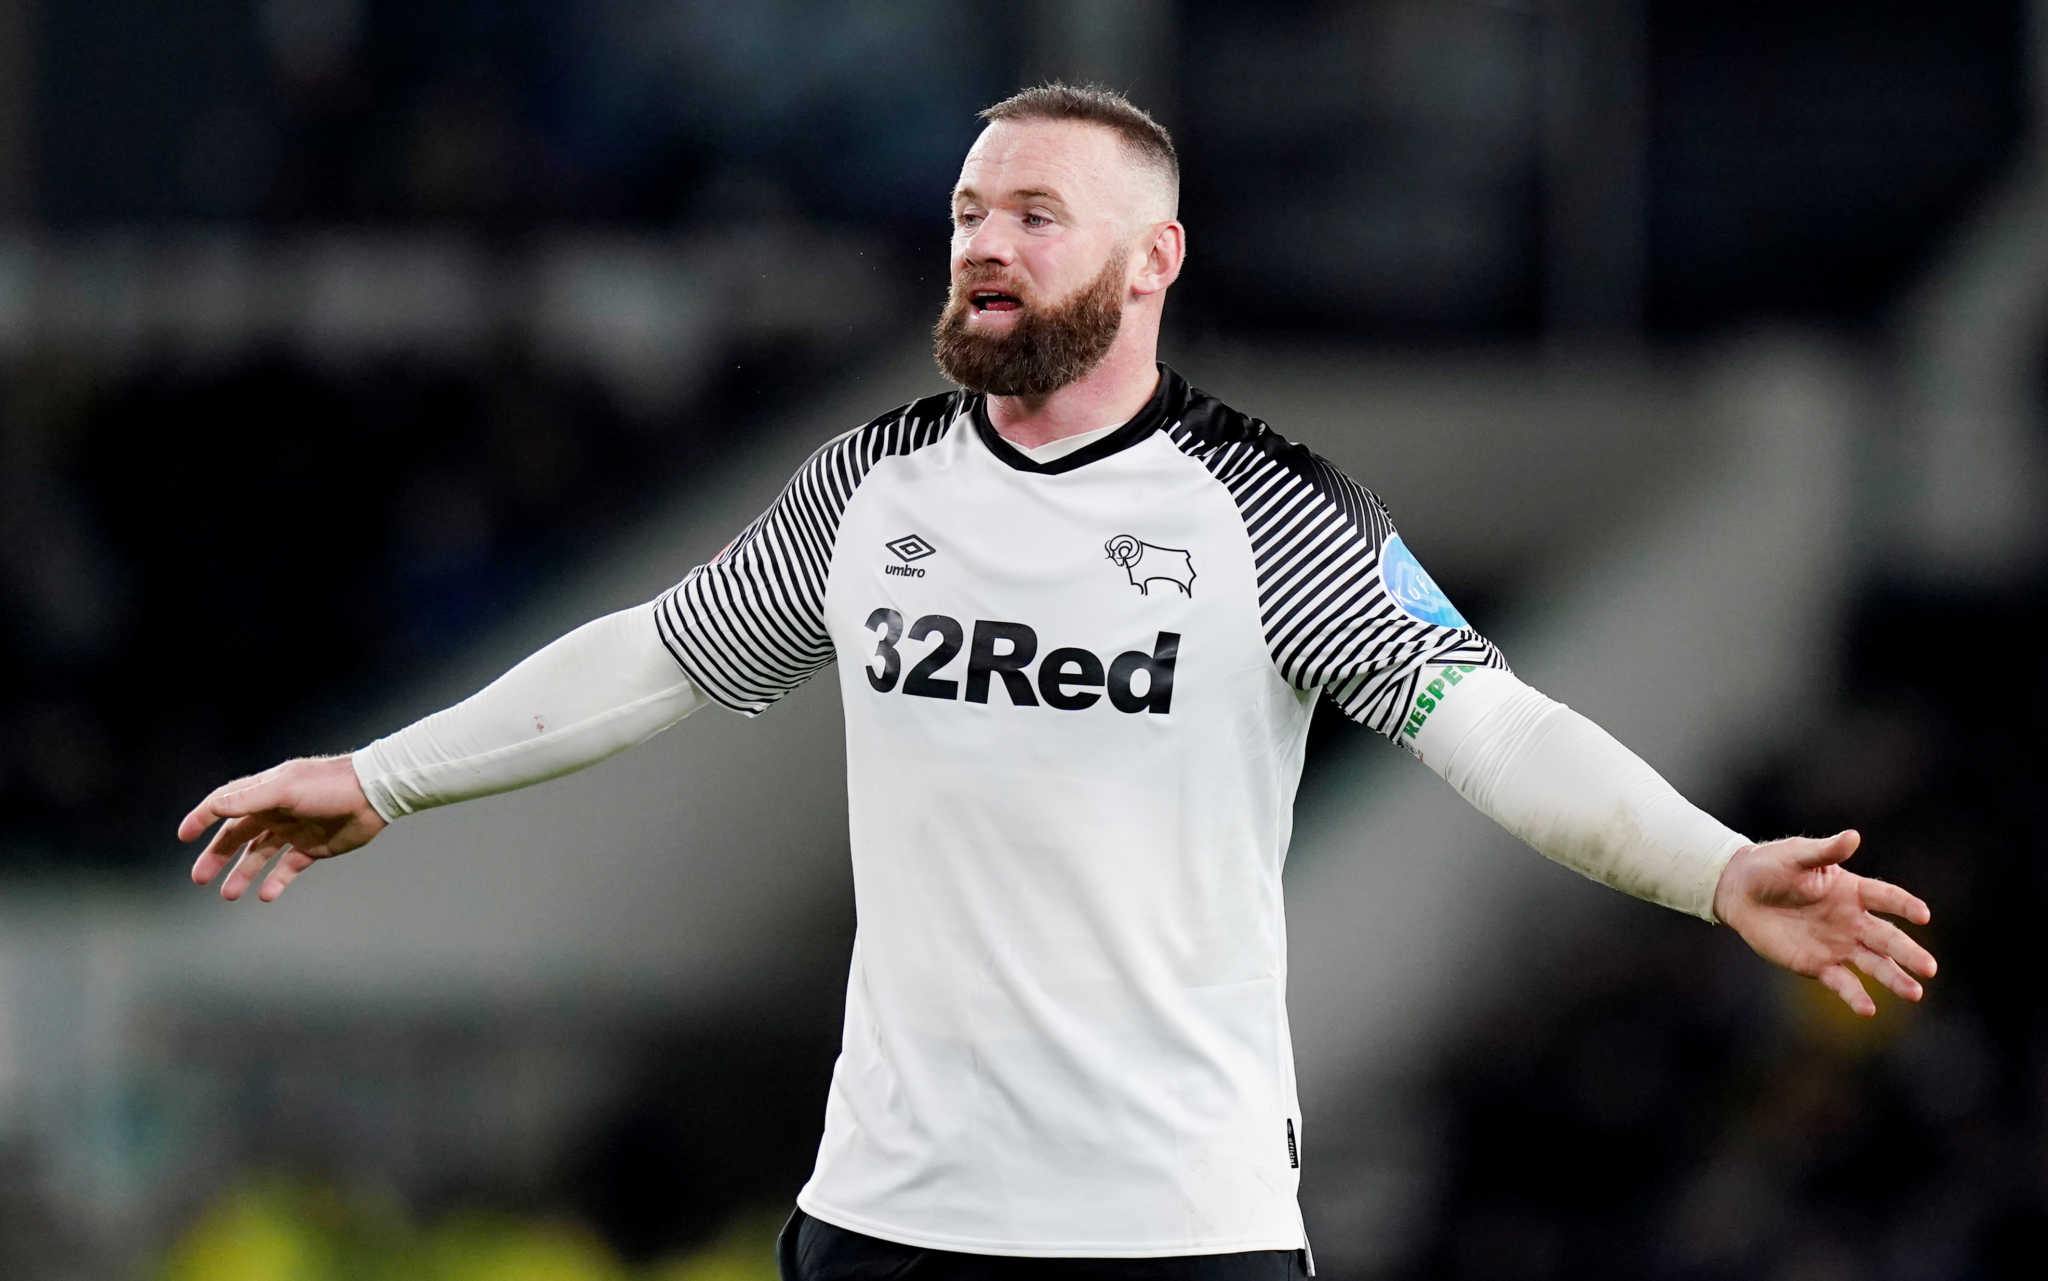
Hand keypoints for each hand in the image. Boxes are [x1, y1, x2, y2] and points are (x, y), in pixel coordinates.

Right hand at [178, 755, 387, 901]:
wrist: (374, 794)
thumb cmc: (330, 785)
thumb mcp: (285, 789)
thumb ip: (249, 799)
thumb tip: (214, 807)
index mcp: (265, 791)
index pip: (224, 803)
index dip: (202, 818)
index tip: (183, 836)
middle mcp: (276, 810)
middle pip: (238, 835)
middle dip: (217, 856)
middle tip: (200, 878)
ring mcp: (295, 829)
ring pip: (261, 854)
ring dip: (244, 873)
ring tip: (228, 895)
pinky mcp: (314, 847)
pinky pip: (289, 867)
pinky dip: (276, 881)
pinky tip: (266, 895)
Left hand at [1712, 829, 1934, 1016]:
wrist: (1739, 891)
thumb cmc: (1771, 866)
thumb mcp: (1798, 855)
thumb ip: (1826, 850)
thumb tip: (1853, 836)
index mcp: (1852, 891)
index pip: (1886, 898)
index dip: (1904, 905)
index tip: (1922, 915)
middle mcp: (1853, 921)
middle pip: (1887, 938)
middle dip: (1909, 953)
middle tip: (1930, 968)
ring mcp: (1838, 945)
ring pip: (1874, 964)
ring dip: (1895, 978)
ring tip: (1915, 993)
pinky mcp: (1818, 964)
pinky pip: (1842, 982)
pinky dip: (1855, 995)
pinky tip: (1868, 1010)